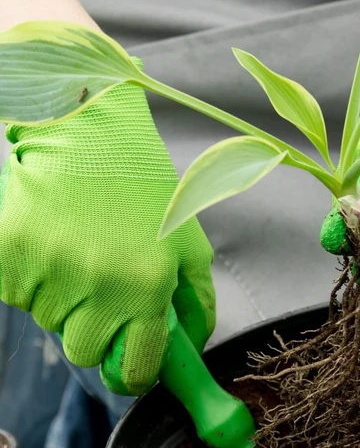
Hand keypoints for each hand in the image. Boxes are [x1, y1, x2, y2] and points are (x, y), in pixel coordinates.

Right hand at [0, 82, 215, 394]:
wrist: (86, 131)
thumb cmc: (143, 185)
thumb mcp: (189, 240)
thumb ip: (196, 301)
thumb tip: (191, 347)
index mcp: (147, 286)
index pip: (136, 368)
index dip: (134, 372)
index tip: (132, 365)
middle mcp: (95, 287)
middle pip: (86, 352)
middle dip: (97, 329)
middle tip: (105, 285)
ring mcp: (45, 274)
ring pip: (49, 321)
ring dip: (64, 297)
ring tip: (81, 246)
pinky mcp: (5, 257)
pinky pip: (17, 294)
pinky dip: (32, 276)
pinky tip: (53, 239)